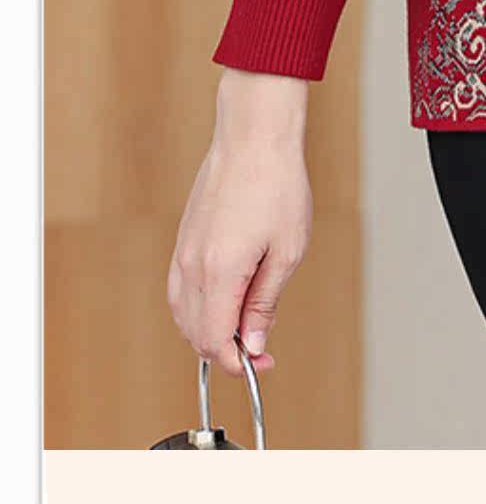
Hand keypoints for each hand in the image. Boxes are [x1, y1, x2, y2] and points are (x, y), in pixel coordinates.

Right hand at [166, 68, 312, 378]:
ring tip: (246, 328)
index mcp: (219, 272)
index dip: (237, 363)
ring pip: (183, 314)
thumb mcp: (287, 251)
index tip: (263, 365)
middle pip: (195, 333)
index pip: (215, 340)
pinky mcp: (183, 240)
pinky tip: (224, 305)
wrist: (253, 138)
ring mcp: (183, 252)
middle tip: (262, 350)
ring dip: (208, 332)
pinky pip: (180, 291)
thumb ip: (266, 301)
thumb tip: (255, 343)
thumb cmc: (277, 186)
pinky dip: (197, 309)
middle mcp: (192, 266)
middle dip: (225, 351)